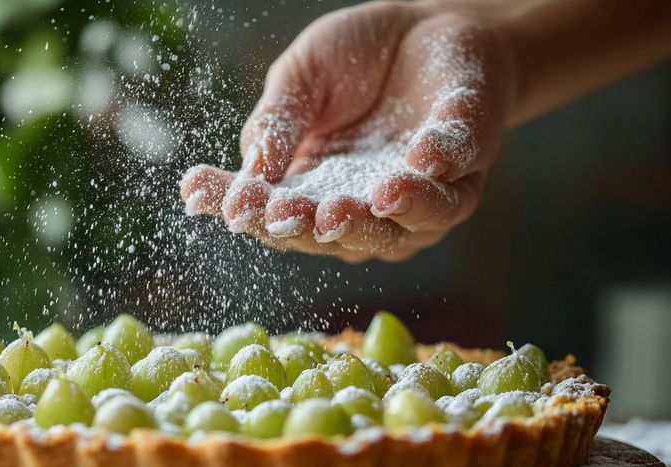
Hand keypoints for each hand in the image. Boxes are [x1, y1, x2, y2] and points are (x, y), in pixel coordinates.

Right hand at [180, 1, 514, 261]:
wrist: (429, 24)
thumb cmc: (357, 59)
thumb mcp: (302, 79)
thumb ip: (278, 123)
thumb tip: (249, 172)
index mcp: (317, 190)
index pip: (274, 214)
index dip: (241, 206)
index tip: (201, 194)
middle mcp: (367, 207)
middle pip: (335, 237)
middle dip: (307, 227)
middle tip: (281, 213)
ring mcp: (422, 194)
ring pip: (403, 228)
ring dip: (374, 221)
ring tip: (342, 208)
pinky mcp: (469, 164)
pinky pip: (456, 178)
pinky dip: (439, 171)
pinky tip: (419, 158)